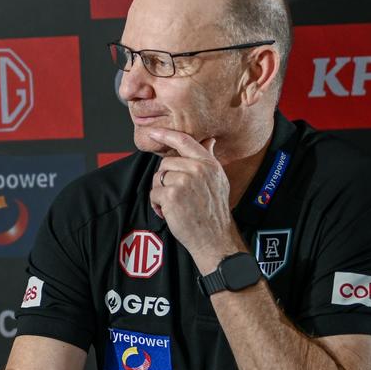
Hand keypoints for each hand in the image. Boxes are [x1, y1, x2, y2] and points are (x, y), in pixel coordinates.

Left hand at [147, 130, 240, 270]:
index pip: (184, 141)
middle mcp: (198, 169)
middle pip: (166, 163)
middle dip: (166, 179)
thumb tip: (208, 140)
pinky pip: (153, 193)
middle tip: (178, 195)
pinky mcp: (171, 194)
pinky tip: (171, 212)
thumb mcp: (218, 180)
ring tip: (176, 204)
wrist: (215, 237)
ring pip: (158, 177)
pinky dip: (157, 204)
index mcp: (209, 164)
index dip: (166, 134)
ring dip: (161, 192)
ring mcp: (184, 181)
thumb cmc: (214, 211)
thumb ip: (208, 159)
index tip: (152, 131)